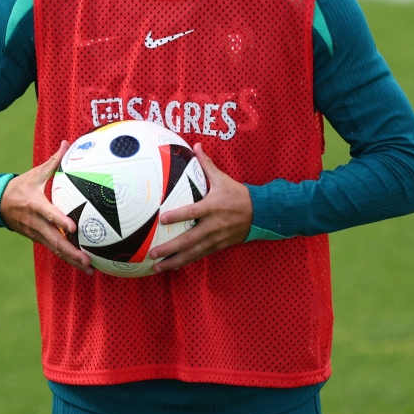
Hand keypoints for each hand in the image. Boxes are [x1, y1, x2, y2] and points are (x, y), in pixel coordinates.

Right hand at [0, 140, 93, 275]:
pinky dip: (66, 258)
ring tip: (90, 269)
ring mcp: (35, 233)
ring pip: (55, 249)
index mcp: (35, 204)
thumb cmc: (20, 186)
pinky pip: (53, 249)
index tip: (73, 227)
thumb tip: (67, 143)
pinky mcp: (37, 239)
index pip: (49, 213)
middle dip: (71, 251)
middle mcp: (35, 222)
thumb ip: (53, 161)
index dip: (60, 220)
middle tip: (87, 260)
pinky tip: (81, 265)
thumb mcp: (35, 173)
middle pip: (54, 240)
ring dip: (71, 260)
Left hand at [149, 143, 252, 272]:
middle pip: (189, 239)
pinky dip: (185, 262)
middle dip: (170, 248)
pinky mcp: (218, 246)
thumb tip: (196, 145)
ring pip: (193, 253)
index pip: (193, 212)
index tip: (162, 219)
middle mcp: (213, 225)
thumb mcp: (223, 179)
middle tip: (152, 253)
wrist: (261, 213)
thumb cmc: (238, 194)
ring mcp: (216, 238)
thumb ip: (207, 164)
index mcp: (213, 207)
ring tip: (156, 267)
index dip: (178, 216)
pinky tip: (172, 266)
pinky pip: (200, 255)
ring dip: (174, 261)